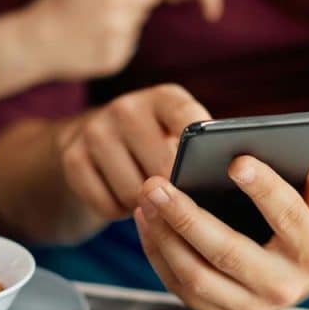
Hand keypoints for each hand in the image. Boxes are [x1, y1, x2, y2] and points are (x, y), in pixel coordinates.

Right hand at [24, 0, 161, 79]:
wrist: (33, 47)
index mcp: (114, 0)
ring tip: (92, 24)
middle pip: (145, 8)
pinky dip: (115, 41)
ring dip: (122, 22)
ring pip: (135, 27)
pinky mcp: (115, 63)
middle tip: (100, 5)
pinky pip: (127, 46)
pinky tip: (92, 39)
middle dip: (131, 2)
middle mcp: (121, 26)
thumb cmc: (53, 7)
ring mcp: (120, 47)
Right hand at [57, 84, 209, 219]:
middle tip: (177, 199)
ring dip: (145, 206)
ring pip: (134, 192)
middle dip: (173, 193)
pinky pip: (106, 204)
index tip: (207, 177)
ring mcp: (95, 130)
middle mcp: (127, 107)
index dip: (199, 153)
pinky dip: (117, 211)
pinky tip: (122, 199)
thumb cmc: (156, 147)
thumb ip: (202, 150)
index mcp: (165, 97)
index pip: (189, 121)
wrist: (92, 143)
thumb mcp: (178, 136)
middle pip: (162, 167)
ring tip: (149, 197)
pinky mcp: (72, 157)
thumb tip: (237, 175)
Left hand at [135, 156, 308, 309]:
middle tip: (157, 184)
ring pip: (197, 276)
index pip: (288, 218)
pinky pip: (182, 288)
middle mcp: (282, 286)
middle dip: (187, 217)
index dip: (264, 189)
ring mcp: (250, 307)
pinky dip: (159, 253)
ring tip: (147, 199)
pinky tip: (147, 220)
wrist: (301, 267)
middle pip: (228, 253)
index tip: (236, 161)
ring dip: (164, 236)